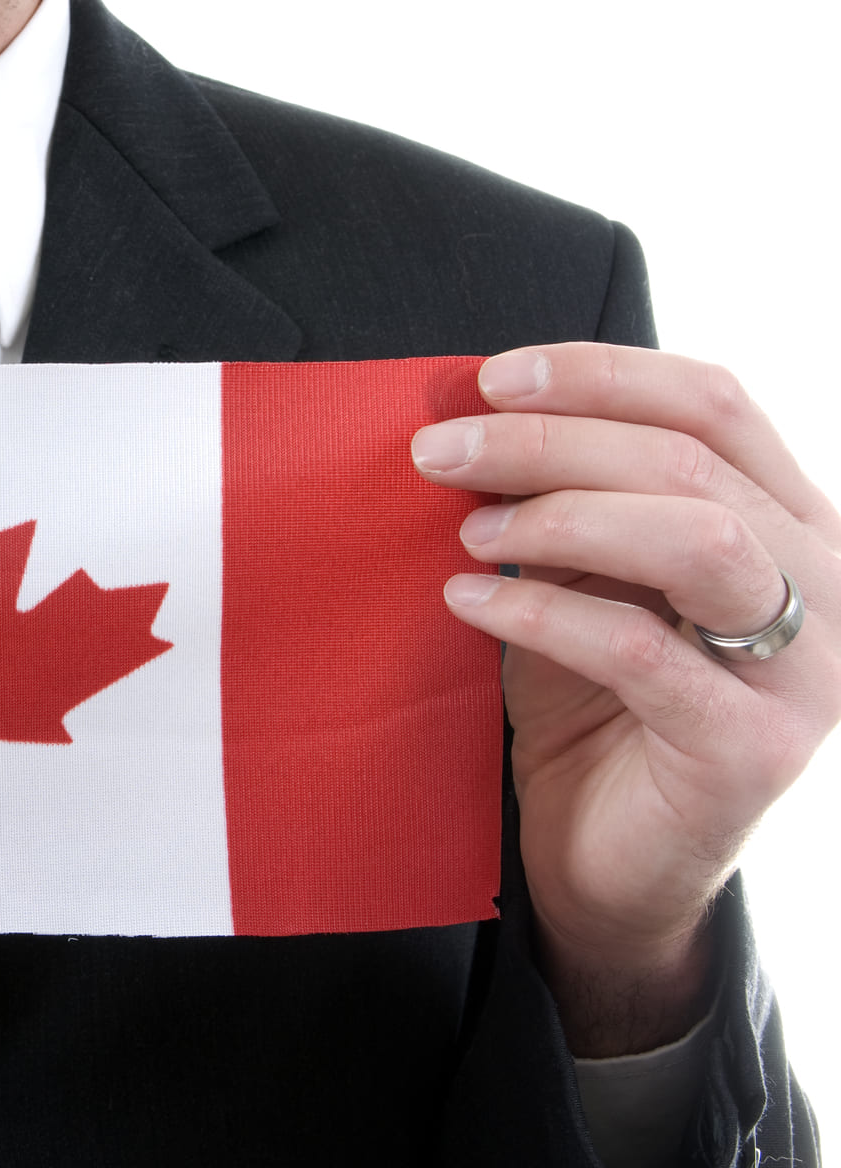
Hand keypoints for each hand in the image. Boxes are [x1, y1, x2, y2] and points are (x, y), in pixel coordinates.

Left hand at [411, 343, 839, 1055]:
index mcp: (786, 520)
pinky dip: (542, 612)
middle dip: (548, 441)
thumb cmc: (588, 709)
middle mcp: (823, 583)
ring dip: (559, 516)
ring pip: (695, 538)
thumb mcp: (580, 581)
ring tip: (466, 531)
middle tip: (437, 451)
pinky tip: (468, 602)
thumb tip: (470, 418)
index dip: (600, 374)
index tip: (490, 377)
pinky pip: (642, 650)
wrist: (604, 866)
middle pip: (689, 462)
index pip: (715, 403)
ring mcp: (803, 671)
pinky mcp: (751, 749)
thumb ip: (561, 504)